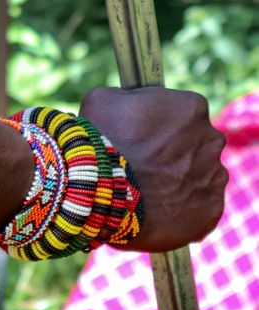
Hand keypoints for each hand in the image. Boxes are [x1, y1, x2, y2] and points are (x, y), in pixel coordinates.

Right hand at [80, 86, 228, 252]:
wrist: (96, 193)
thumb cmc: (97, 143)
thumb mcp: (100, 102)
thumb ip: (121, 97)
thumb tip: (122, 101)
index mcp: (191, 108)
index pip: (181, 114)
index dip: (157, 129)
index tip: (138, 141)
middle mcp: (211, 140)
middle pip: (194, 147)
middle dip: (171, 156)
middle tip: (140, 169)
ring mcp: (214, 178)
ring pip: (197, 178)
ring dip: (176, 184)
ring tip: (143, 195)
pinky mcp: (209, 211)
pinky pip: (198, 209)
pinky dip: (179, 212)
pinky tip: (154, 213)